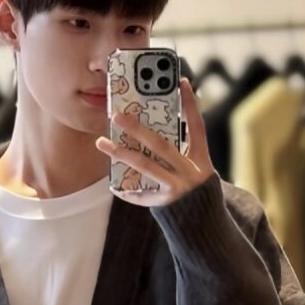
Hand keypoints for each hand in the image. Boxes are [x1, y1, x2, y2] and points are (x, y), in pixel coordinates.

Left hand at [95, 78, 216, 206]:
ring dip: (121, 153)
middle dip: (137, 129)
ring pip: (144, 166)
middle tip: (116, 115)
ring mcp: (176, 188)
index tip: (181, 82)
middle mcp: (189, 172)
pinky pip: (140, 195)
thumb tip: (150, 129)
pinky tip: (113, 184)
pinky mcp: (164, 204)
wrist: (202, 223)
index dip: (190, 105)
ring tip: (102, 142)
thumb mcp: (194, 168)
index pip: (197, 127)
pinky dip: (127, 190)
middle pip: (160, 145)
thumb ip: (179, 150)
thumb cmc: (193, 189)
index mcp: (200, 159)